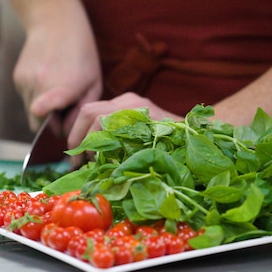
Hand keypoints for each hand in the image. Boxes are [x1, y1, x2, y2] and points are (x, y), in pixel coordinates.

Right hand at [12, 0, 103, 135]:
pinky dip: (36, 97)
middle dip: (51, 124)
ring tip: (56, 90)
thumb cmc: (82, 54)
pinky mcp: (17, 78)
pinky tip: (47, 80)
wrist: (56, 23)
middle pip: (38, 124)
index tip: (62, 126)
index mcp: (62, 88)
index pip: (43, 115)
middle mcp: (40, 85)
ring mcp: (26, 82)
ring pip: (30, 113)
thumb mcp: (94, 82)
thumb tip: (69, 132)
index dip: (53, 128)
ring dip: (43, 110)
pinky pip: (25, 99)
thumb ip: (82, 110)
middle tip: (65, 110)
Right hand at [66, 93, 180, 166]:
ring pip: (91, 111)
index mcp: (134, 109)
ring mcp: (127, 100)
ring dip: (83, 134)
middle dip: (78, 137)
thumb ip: (133, 155)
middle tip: (76, 163)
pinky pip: (100, 114)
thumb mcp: (157, 149)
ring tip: (83, 158)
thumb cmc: (180, 142)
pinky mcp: (126, 105)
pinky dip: (92, 131)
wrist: (195, 128)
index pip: (97, 119)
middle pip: (89, 112)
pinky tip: (94, 150)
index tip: (84, 164)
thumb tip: (105, 171)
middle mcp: (128, 100)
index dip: (87, 143)